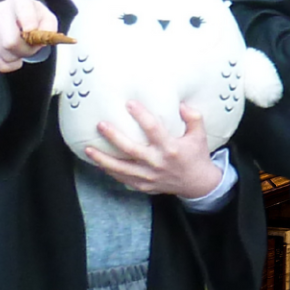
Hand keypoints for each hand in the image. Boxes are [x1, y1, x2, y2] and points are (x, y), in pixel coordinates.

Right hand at [0, 0, 58, 73]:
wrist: (20, 21)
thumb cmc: (35, 20)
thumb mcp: (47, 19)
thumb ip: (49, 26)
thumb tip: (40, 36)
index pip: (23, 10)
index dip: (28, 23)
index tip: (31, 31)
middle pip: (10, 40)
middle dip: (25, 50)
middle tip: (32, 49)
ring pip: (3, 52)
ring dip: (17, 56)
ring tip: (23, 50)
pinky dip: (7, 64)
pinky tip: (14, 60)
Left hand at [87, 101, 223, 198]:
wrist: (197, 184)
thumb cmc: (196, 155)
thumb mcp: (200, 135)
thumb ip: (194, 118)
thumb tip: (181, 104)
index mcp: (171, 148)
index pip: (153, 129)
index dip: (141, 115)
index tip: (129, 103)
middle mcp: (157, 162)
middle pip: (131, 149)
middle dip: (114, 137)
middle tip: (101, 125)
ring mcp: (149, 176)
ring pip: (121, 168)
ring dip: (103, 159)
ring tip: (88, 148)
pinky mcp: (143, 186)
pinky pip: (122, 178)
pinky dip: (109, 171)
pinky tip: (98, 163)